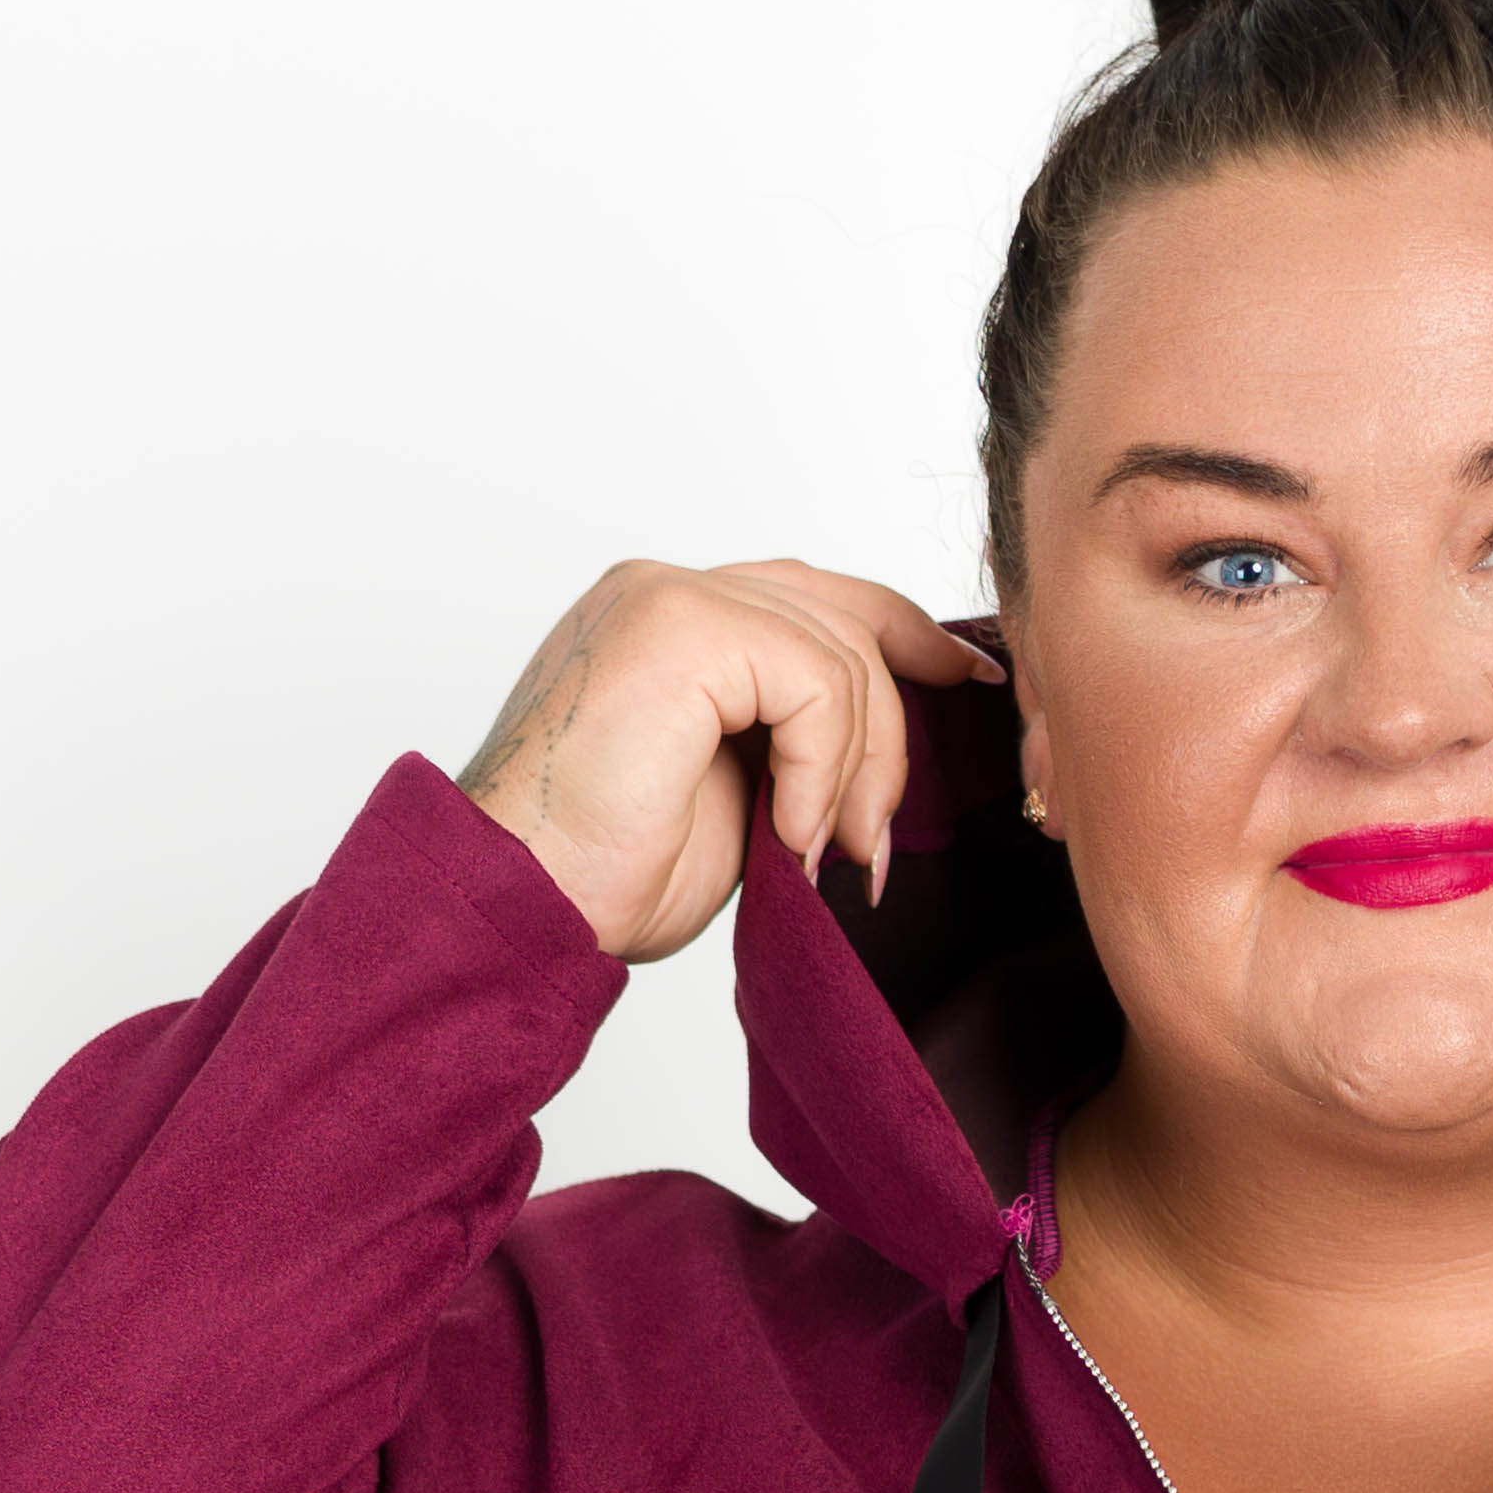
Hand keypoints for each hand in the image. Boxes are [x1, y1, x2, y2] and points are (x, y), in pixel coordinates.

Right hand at [458, 561, 1001, 962]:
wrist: (525, 901)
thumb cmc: (601, 873)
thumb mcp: (734, 798)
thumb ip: (791, 745)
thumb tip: (884, 759)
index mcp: (673, 623)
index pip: (817, 599)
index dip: (904, 634)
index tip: (967, 679)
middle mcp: (668, 590)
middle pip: (844, 615)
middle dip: (892, 729)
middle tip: (875, 838)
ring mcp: (670, 597)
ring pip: (842, 654)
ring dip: (856, 772)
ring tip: (823, 852)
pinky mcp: (684, 627)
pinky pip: (817, 682)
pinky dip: (822, 769)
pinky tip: (787, 833)